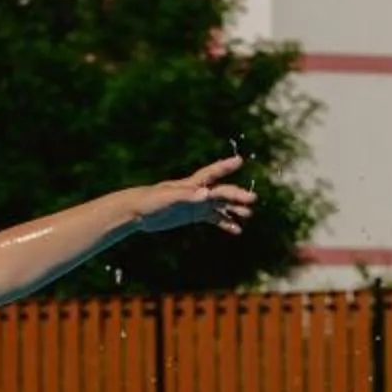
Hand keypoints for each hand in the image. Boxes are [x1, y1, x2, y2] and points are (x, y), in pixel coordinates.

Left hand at [133, 156, 256, 236]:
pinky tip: (236, 230)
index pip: (212, 173)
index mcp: (191, 184)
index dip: (225, 166)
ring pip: (220, 205)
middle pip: (221, 192)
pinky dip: (225, 223)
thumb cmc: (152, 201)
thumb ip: (189, 196)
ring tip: (249, 214)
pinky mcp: (192, 216)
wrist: (138, 212)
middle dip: (237, 195)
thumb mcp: (170, 199)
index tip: (240, 160)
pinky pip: (213, 219)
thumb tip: (208, 195)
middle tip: (253, 200)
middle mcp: (196, 192)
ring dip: (234, 209)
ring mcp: (196, 204)